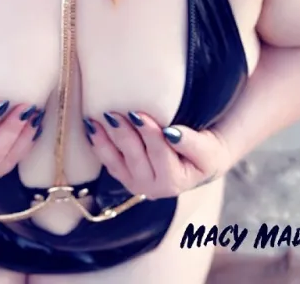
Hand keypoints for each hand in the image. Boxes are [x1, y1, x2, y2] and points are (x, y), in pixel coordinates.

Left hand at [83, 111, 230, 199]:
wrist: (200, 163)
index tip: (140, 114)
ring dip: (106, 139)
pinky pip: (109, 162)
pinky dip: (99, 145)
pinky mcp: (125, 176)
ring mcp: (137, 184)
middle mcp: (153, 189)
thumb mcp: (208, 151)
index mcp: (176, 182)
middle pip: (136, 158)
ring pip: (117, 162)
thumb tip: (171, 134)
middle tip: (115, 112)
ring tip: (98, 118)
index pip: (161, 155)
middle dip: (125, 134)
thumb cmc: (206, 153)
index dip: (150, 135)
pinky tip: (91, 128)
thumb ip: (193, 144)